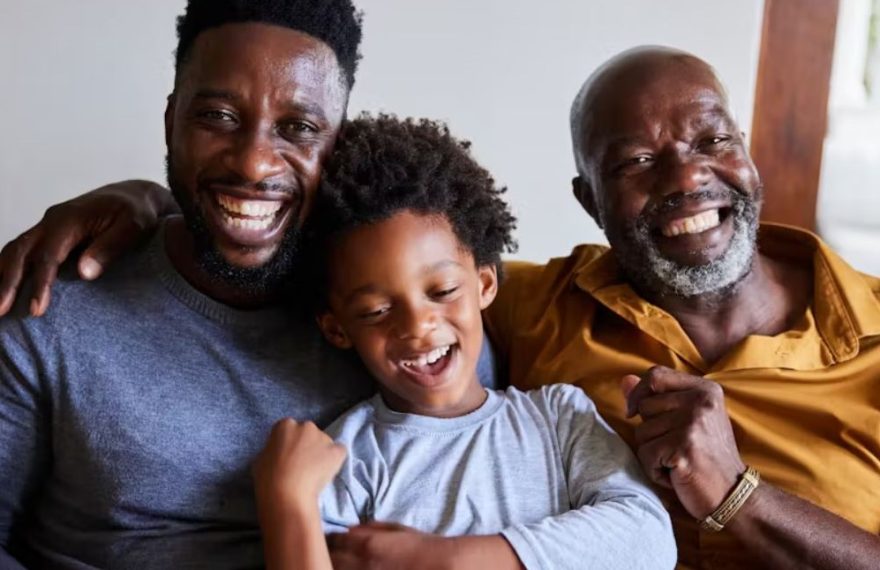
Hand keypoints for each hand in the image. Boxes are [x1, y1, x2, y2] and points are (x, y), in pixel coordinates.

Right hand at [0, 179, 169, 316]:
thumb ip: (110, 247)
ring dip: (2, 276)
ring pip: (14, 251)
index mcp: (69, 219)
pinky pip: (21, 251)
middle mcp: (52, 221)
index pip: (48, 254)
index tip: (36, 310)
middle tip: (0, 312)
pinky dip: (8, 268)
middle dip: (7, 282)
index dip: (41, 283)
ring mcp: (47, 227)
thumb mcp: (133, 226)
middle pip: (20, 252)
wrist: (135, 196)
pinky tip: (3, 286)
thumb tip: (84, 273)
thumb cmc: (137, 212)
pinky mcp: (49, 234)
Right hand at [252, 418, 346, 515]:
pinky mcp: (337, 450)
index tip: (287, 457)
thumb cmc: (268, 478)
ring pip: (323, 442)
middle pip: (307, 433)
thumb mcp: (261, 458)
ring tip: (314, 472)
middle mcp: (306, 426)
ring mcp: (323, 437)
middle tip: (301, 465)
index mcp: (284, 425)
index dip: (288, 444)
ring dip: (320, 453)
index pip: (289, 430)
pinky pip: (339, 452)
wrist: (287, 494)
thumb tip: (280, 452)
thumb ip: (274, 449)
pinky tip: (327, 472)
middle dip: (305, 445)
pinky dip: (335, 459)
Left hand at [328, 522, 455, 569]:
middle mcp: (360, 564)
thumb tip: (351, 529)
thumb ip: (372, 528)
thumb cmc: (422, 546)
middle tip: (322, 549)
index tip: (327, 536)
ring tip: (333, 562)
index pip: (333, 540)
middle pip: (328, 557)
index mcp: (366, 543)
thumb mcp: (397, 529)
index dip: (329, 538)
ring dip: (333, 565)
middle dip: (325, 552)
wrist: (442, 565)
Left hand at [622, 366, 745, 518]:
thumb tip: (624, 380)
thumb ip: (656, 398)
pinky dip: (654, 471)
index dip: (639, 393)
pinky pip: (645, 454)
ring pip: (641, 432)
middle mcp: (700, 401)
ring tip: (678, 461)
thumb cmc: (706, 457)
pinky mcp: (683, 446)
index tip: (636, 413)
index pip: (656, 375)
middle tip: (676, 447)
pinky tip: (676, 475)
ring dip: (653, 453)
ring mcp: (693, 423)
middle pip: (644, 406)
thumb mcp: (687, 421)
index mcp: (705, 389)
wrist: (733, 495)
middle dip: (650, 431)